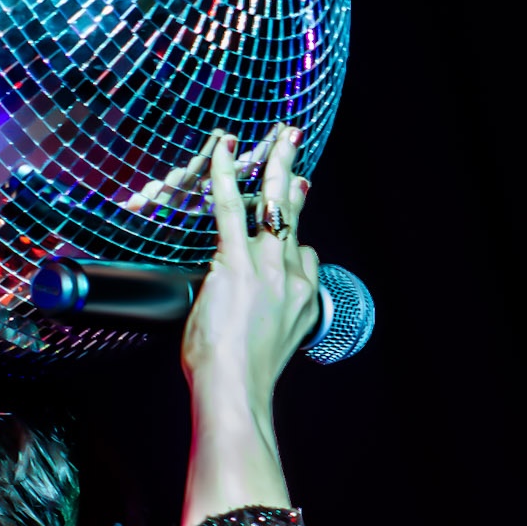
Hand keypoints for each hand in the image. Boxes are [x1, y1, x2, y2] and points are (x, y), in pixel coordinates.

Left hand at [178, 126, 316, 523]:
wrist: (236, 390)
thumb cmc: (238, 377)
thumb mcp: (265, 346)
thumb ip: (262, 316)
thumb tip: (244, 298)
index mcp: (302, 300)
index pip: (303, 255)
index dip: (292, 235)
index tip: (292, 207)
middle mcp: (291, 278)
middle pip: (294, 217)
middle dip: (294, 177)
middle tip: (293, 144)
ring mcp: (266, 268)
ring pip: (273, 204)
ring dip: (274, 163)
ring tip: (275, 135)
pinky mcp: (235, 264)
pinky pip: (229, 208)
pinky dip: (224, 176)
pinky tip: (222, 149)